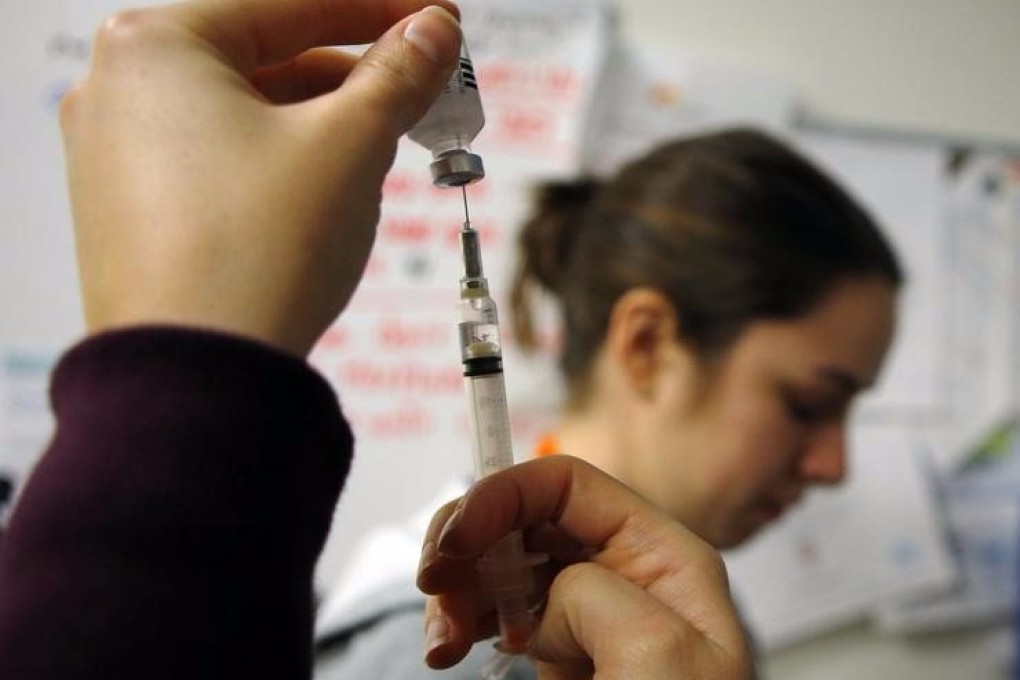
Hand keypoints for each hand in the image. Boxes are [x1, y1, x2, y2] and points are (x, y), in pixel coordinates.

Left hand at [60, 0, 461, 354]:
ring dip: (323, 121)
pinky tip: (330, 188)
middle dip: (355, 75)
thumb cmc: (258, 252)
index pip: (291, 3)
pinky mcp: (133, 212)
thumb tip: (434, 32)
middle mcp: (118, 89)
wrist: (200, 382)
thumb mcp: (350, 145)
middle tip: (424, 86)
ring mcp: (116, 155)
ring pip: (246, 114)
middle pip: (266, 57)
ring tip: (387, 146)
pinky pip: (221, 161)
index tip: (437, 17)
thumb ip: (397, 74)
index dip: (379, 8)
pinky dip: (282, 161)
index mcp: (156, 45)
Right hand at [417, 456, 751, 679]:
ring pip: (500, 560)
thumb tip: (552, 593)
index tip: (455, 544)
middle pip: (523, 516)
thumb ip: (599, 593)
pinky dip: (459, 620)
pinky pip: (495, 609)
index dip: (502, 495)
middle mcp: (624, 574)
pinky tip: (447, 650)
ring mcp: (587, 614)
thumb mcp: (658, 659)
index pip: (568, 486)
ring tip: (442, 641)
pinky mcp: (559, 652)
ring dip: (455, 584)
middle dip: (468, 539)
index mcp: (663, 559)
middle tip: (434, 584)